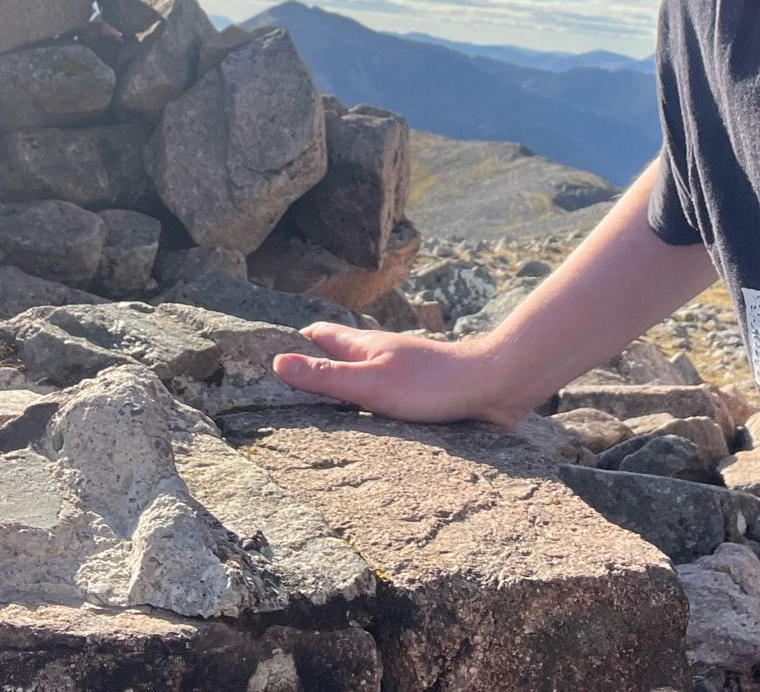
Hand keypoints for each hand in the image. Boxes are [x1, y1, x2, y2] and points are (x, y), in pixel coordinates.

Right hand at [271, 323, 530, 429]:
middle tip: (286, 384)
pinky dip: (370, 403)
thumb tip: (276, 362)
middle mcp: (382, 354)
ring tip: (319, 409)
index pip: (320, 335)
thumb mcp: (369, 383)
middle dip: (315, 364)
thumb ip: (325, 376)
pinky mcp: (423, 392)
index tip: (266, 355)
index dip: (294, 342)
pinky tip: (368, 423)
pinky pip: (387, 395)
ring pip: (364, 374)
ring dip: (343, 386)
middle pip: (340, 353)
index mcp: (365, 346)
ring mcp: (403, 371)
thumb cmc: (430, 385)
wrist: (492, 387)